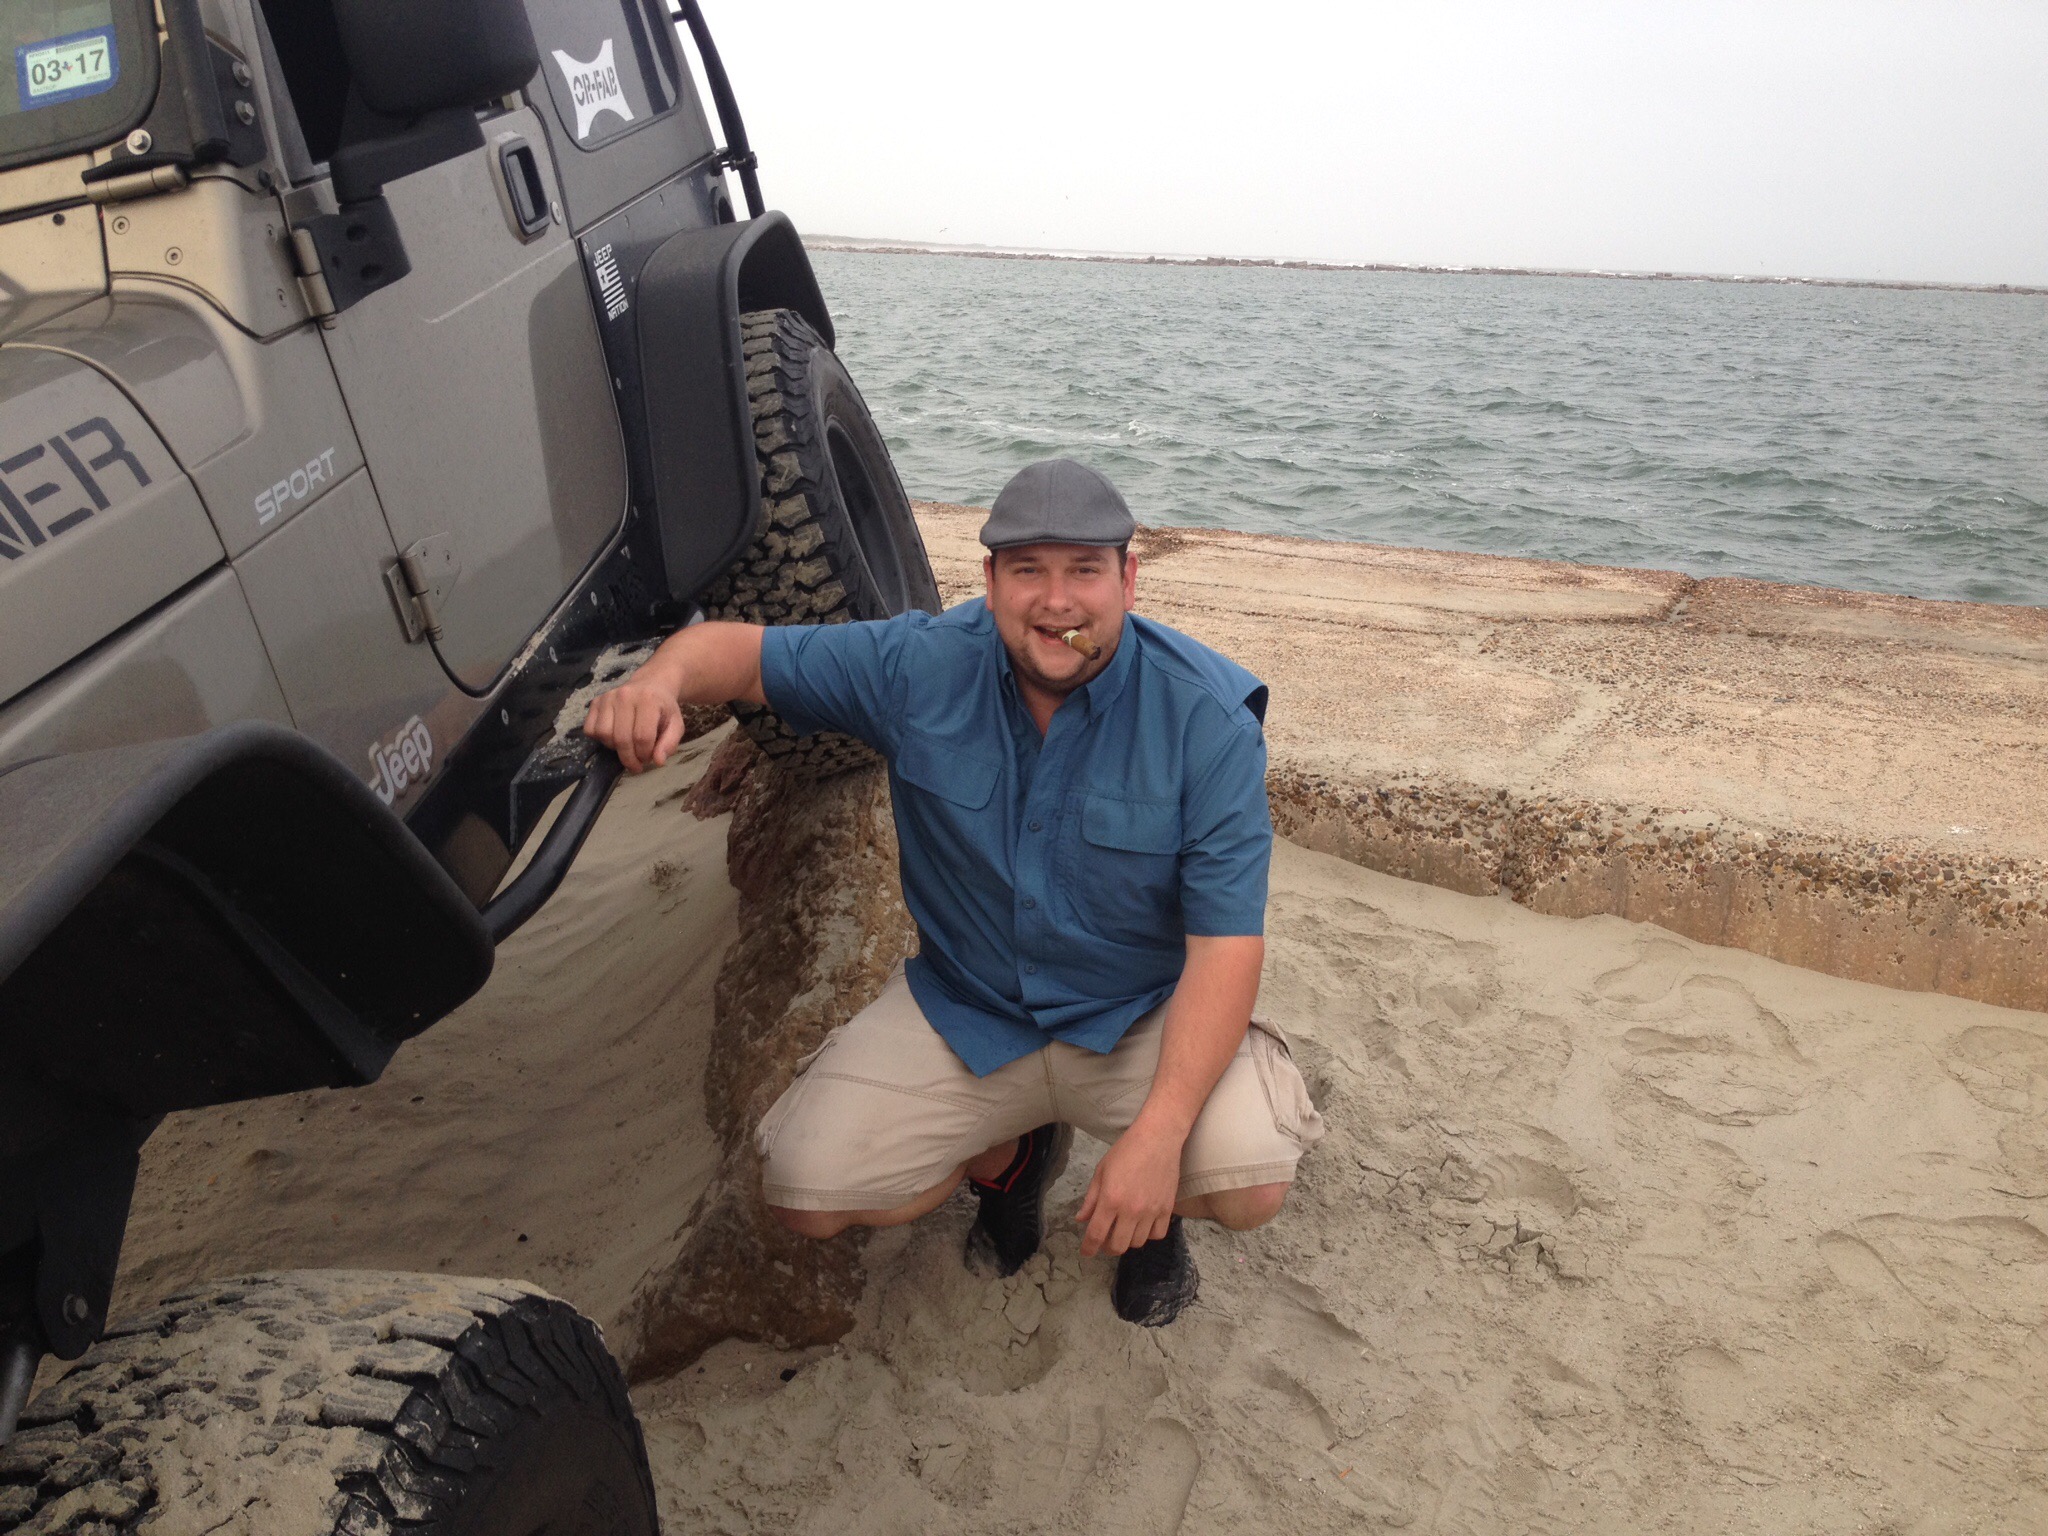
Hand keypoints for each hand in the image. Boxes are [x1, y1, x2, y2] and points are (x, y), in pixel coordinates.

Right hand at [582, 680, 683, 772]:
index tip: (648, 759)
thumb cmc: (663, 708)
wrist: (650, 684)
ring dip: (614, 748)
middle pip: (621, 738)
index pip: (642, 737)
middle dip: (629, 758)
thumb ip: (670, 743)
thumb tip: (658, 761)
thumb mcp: (676, 724)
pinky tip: (614, 737)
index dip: (645, 754)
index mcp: (648, 700)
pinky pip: (590, 729)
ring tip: (626, 746)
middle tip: (636, 763)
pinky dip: (600, 739)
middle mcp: (624, 695)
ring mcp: (607, 697)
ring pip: (604, 734)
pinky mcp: (595, 701)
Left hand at [1076, 1120, 1183, 1256]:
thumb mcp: (1101, 1171)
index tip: (1086, 1252)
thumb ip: (1091, 1199)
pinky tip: (1143, 1224)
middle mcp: (1131, 1210)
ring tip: (1124, 1228)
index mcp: (1110, 1200)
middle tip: (1104, 1239)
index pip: (1096, 1235)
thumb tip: (1081, 1219)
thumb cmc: (1126, 1151)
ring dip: (1127, 1240)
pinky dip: (1148, 1234)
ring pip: (1137, 1243)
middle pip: (1117, 1246)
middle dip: (1107, 1247)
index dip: (1088, 1248)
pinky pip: (1157, 1235)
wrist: (1157, 1138)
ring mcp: (1151, 1211)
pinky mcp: (1167, 1209)